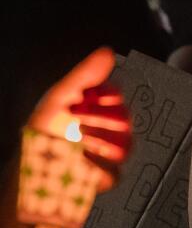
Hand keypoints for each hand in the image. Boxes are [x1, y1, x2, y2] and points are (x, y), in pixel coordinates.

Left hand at [27, 48, 130, 191]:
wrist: (31, 167)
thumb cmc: (42, 132)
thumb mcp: (60, 98)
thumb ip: (84, 75)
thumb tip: (107, 53)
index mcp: (97, 107)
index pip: (116, 96)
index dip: (105, 97)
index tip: (90, 99)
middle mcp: (106, 128)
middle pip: (124, 119)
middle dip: (99, 119)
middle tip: (79, 119)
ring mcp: (109, 152)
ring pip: (124, 144)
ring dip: (98, 141)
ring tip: (78, 140)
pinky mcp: (108, 174)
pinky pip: (114, 169)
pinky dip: (95, 165)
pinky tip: (80, 161)